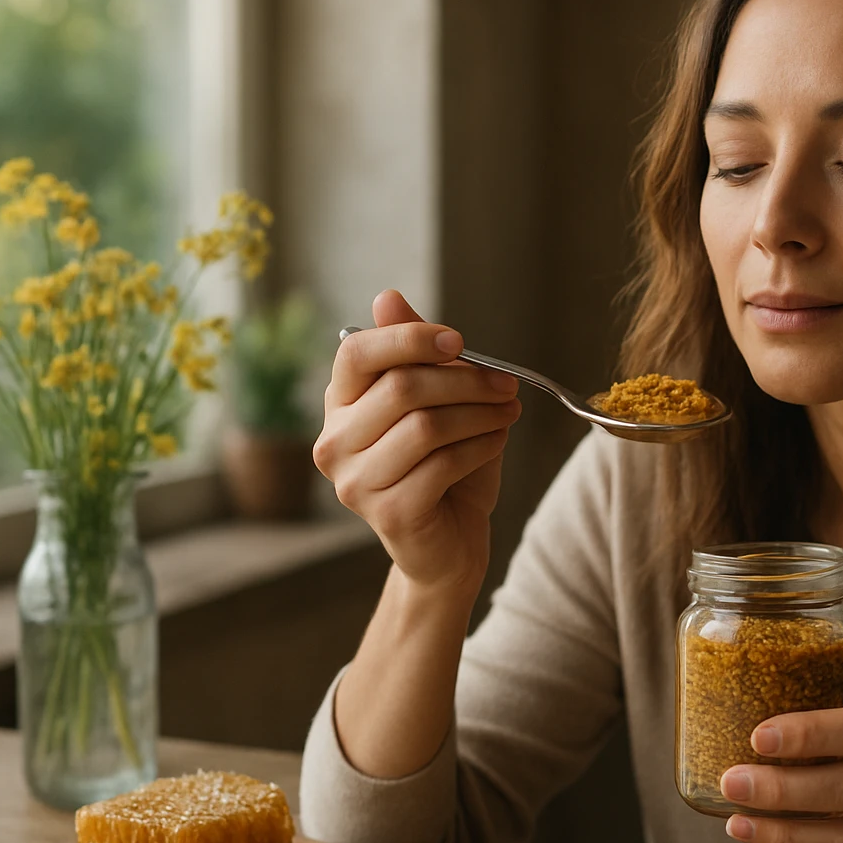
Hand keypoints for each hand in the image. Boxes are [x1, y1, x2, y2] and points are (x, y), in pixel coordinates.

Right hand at [313, 289, 521, 595]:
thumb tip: (387, 297)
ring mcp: (354, 483)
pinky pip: (444, 464)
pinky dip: (481, 447)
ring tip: (508, 414)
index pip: (357, 353)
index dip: (409, 339)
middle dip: (467, 380)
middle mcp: (334, 443)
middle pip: (402, 388)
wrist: (449, 545)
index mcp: (340, 405)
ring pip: (426, 426)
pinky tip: (495, 442)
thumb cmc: (443, 468)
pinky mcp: (387, 514)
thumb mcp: (435, 403)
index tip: (459, 342)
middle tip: (507, 385)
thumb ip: (413, 354)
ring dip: (480, 414)